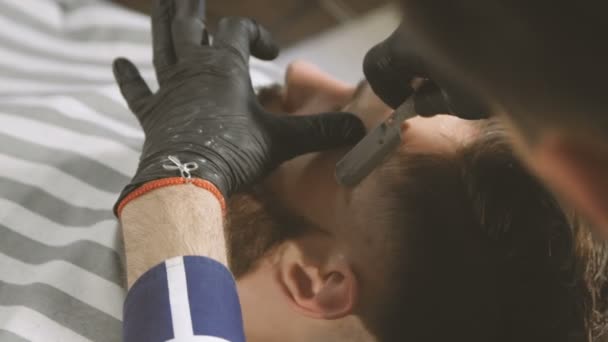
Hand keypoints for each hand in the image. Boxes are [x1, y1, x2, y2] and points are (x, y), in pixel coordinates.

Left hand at [112, 0, 364, 212]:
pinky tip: (119, 63)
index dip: (258, 34)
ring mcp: (169, 90)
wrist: (188, 180)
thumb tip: (359, 129)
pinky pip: (138, 92)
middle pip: (189, 25)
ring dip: (162, 23)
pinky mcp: (153, 114)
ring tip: (162, 2)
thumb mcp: (283, 140)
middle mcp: (193, 70)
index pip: (239, 31)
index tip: (274, 54)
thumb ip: (320, 131)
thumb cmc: (235, 155)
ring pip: (162, 46)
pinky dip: (129, 78)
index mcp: (224, 67)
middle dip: (192, 6)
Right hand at [363, 23, 488, 119]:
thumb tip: (419, 102)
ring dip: (433, 60)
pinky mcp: (459, 11)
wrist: (545, 37)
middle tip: (436, 94)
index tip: (407, 104)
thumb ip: (430, 102)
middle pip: (400, 49)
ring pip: (422, 38)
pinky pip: (442, 29)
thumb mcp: (459, 101)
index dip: (385, 89)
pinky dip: (449, 47)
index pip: (375, 64)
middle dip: (413, 74)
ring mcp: (437, 12)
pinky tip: (477, 60)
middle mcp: (417, 22)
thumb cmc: (495, 75)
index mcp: (407, 45)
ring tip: (462, 78)